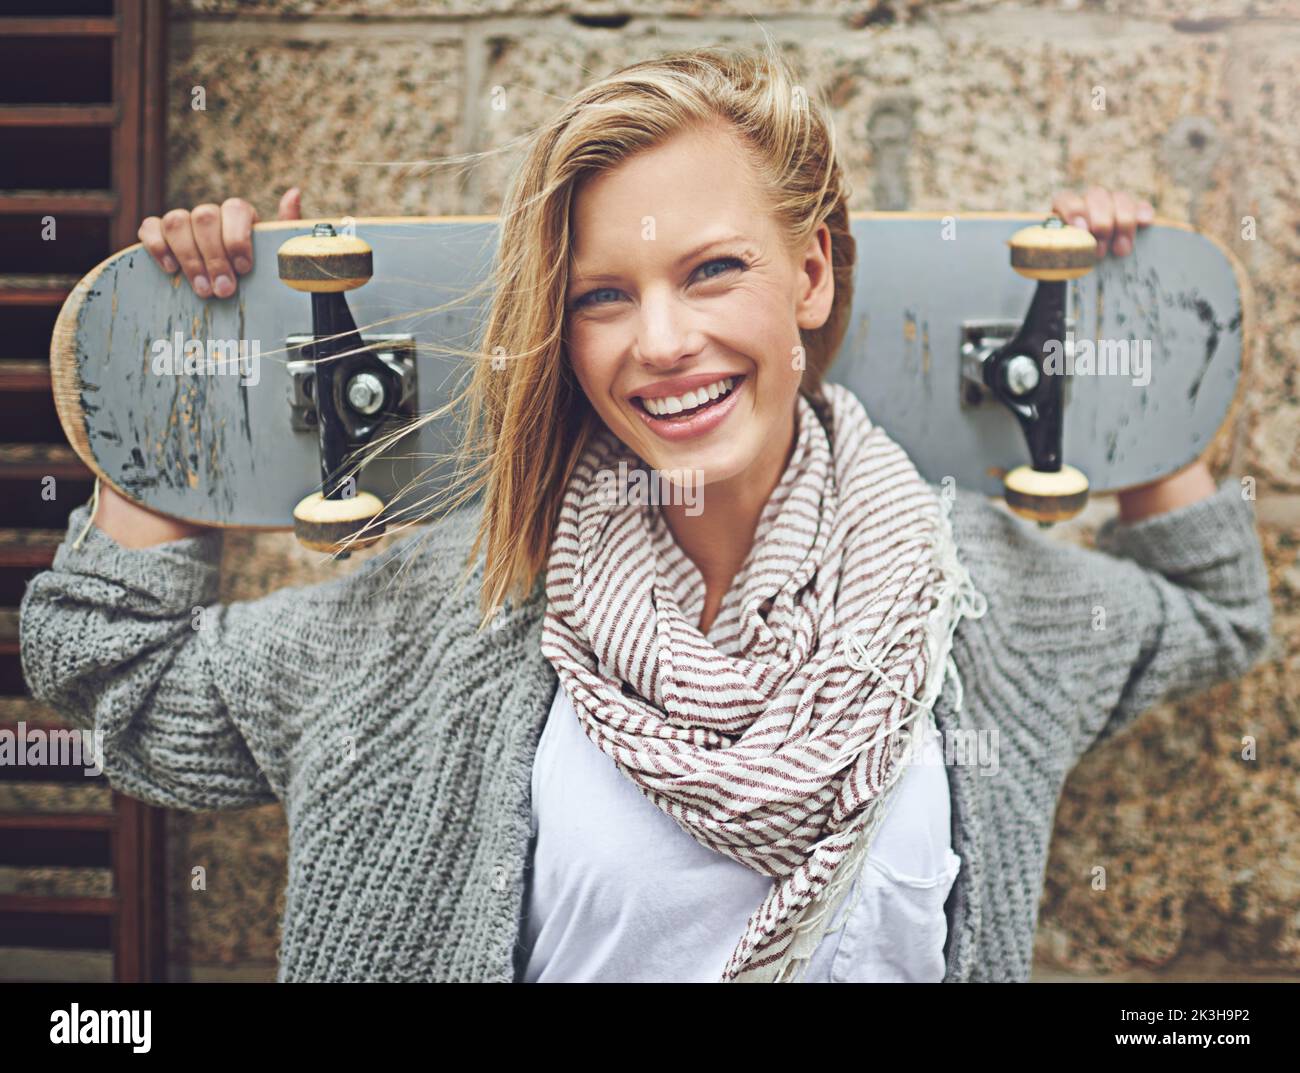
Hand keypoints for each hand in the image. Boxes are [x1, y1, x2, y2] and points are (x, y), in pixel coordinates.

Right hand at [136, 187, 302, 297]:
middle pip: (204, 217)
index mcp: (239, 215)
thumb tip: (293, 193)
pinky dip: (156, 246)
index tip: (244, 268)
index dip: (237, 237)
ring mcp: (183, 222)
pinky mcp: (158, 233)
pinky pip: (149, 227)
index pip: (234, 208)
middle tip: (223, 290)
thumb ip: (286, 228)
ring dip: (189, 258)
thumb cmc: (257, 272)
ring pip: (176, 221)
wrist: (234, 290)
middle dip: (214, 257)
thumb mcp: (276, 255)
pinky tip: (171, 270)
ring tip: (203, 290)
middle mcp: (210, 214)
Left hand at [1049, 186, 1153, 258]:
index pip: (1066, 199)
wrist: (1086, 271)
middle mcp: (1088, 202)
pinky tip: (1144, 223)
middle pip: (1097, 196)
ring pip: (1120, 198)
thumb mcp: (1058, 261)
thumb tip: (1053, 259)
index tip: (1082, 229)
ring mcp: (1111, 204)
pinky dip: (1143, 213)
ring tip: (1121, 250)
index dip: (1074, 211)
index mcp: (1063, 210)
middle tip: (1100, 250)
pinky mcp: (1133, 213)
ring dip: (1123, 222)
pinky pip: (1141, 206)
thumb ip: (1058, 254)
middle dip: (1101, 223)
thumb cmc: (1068, 266)